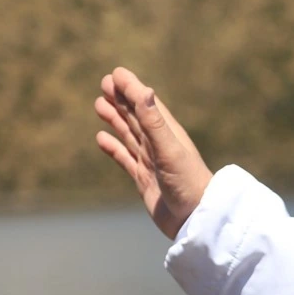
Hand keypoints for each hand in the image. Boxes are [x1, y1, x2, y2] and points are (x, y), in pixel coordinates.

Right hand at [94, 67, 213, 238]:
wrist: (195, 221)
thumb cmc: (189, 184)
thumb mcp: (170, 150)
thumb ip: (155, 122)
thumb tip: (144, 89)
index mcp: (168, 133)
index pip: (146, 104)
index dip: (132, 88)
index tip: (115, 73)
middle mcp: (159, 145)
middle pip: (136, 116)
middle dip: (120, 99)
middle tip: (104, 83)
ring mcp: (151, 162)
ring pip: (128, 135)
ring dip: (115, 119)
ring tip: (99, 104)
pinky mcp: (144, 180)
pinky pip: (124, 159)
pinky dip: (113, 147)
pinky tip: (101, 139)